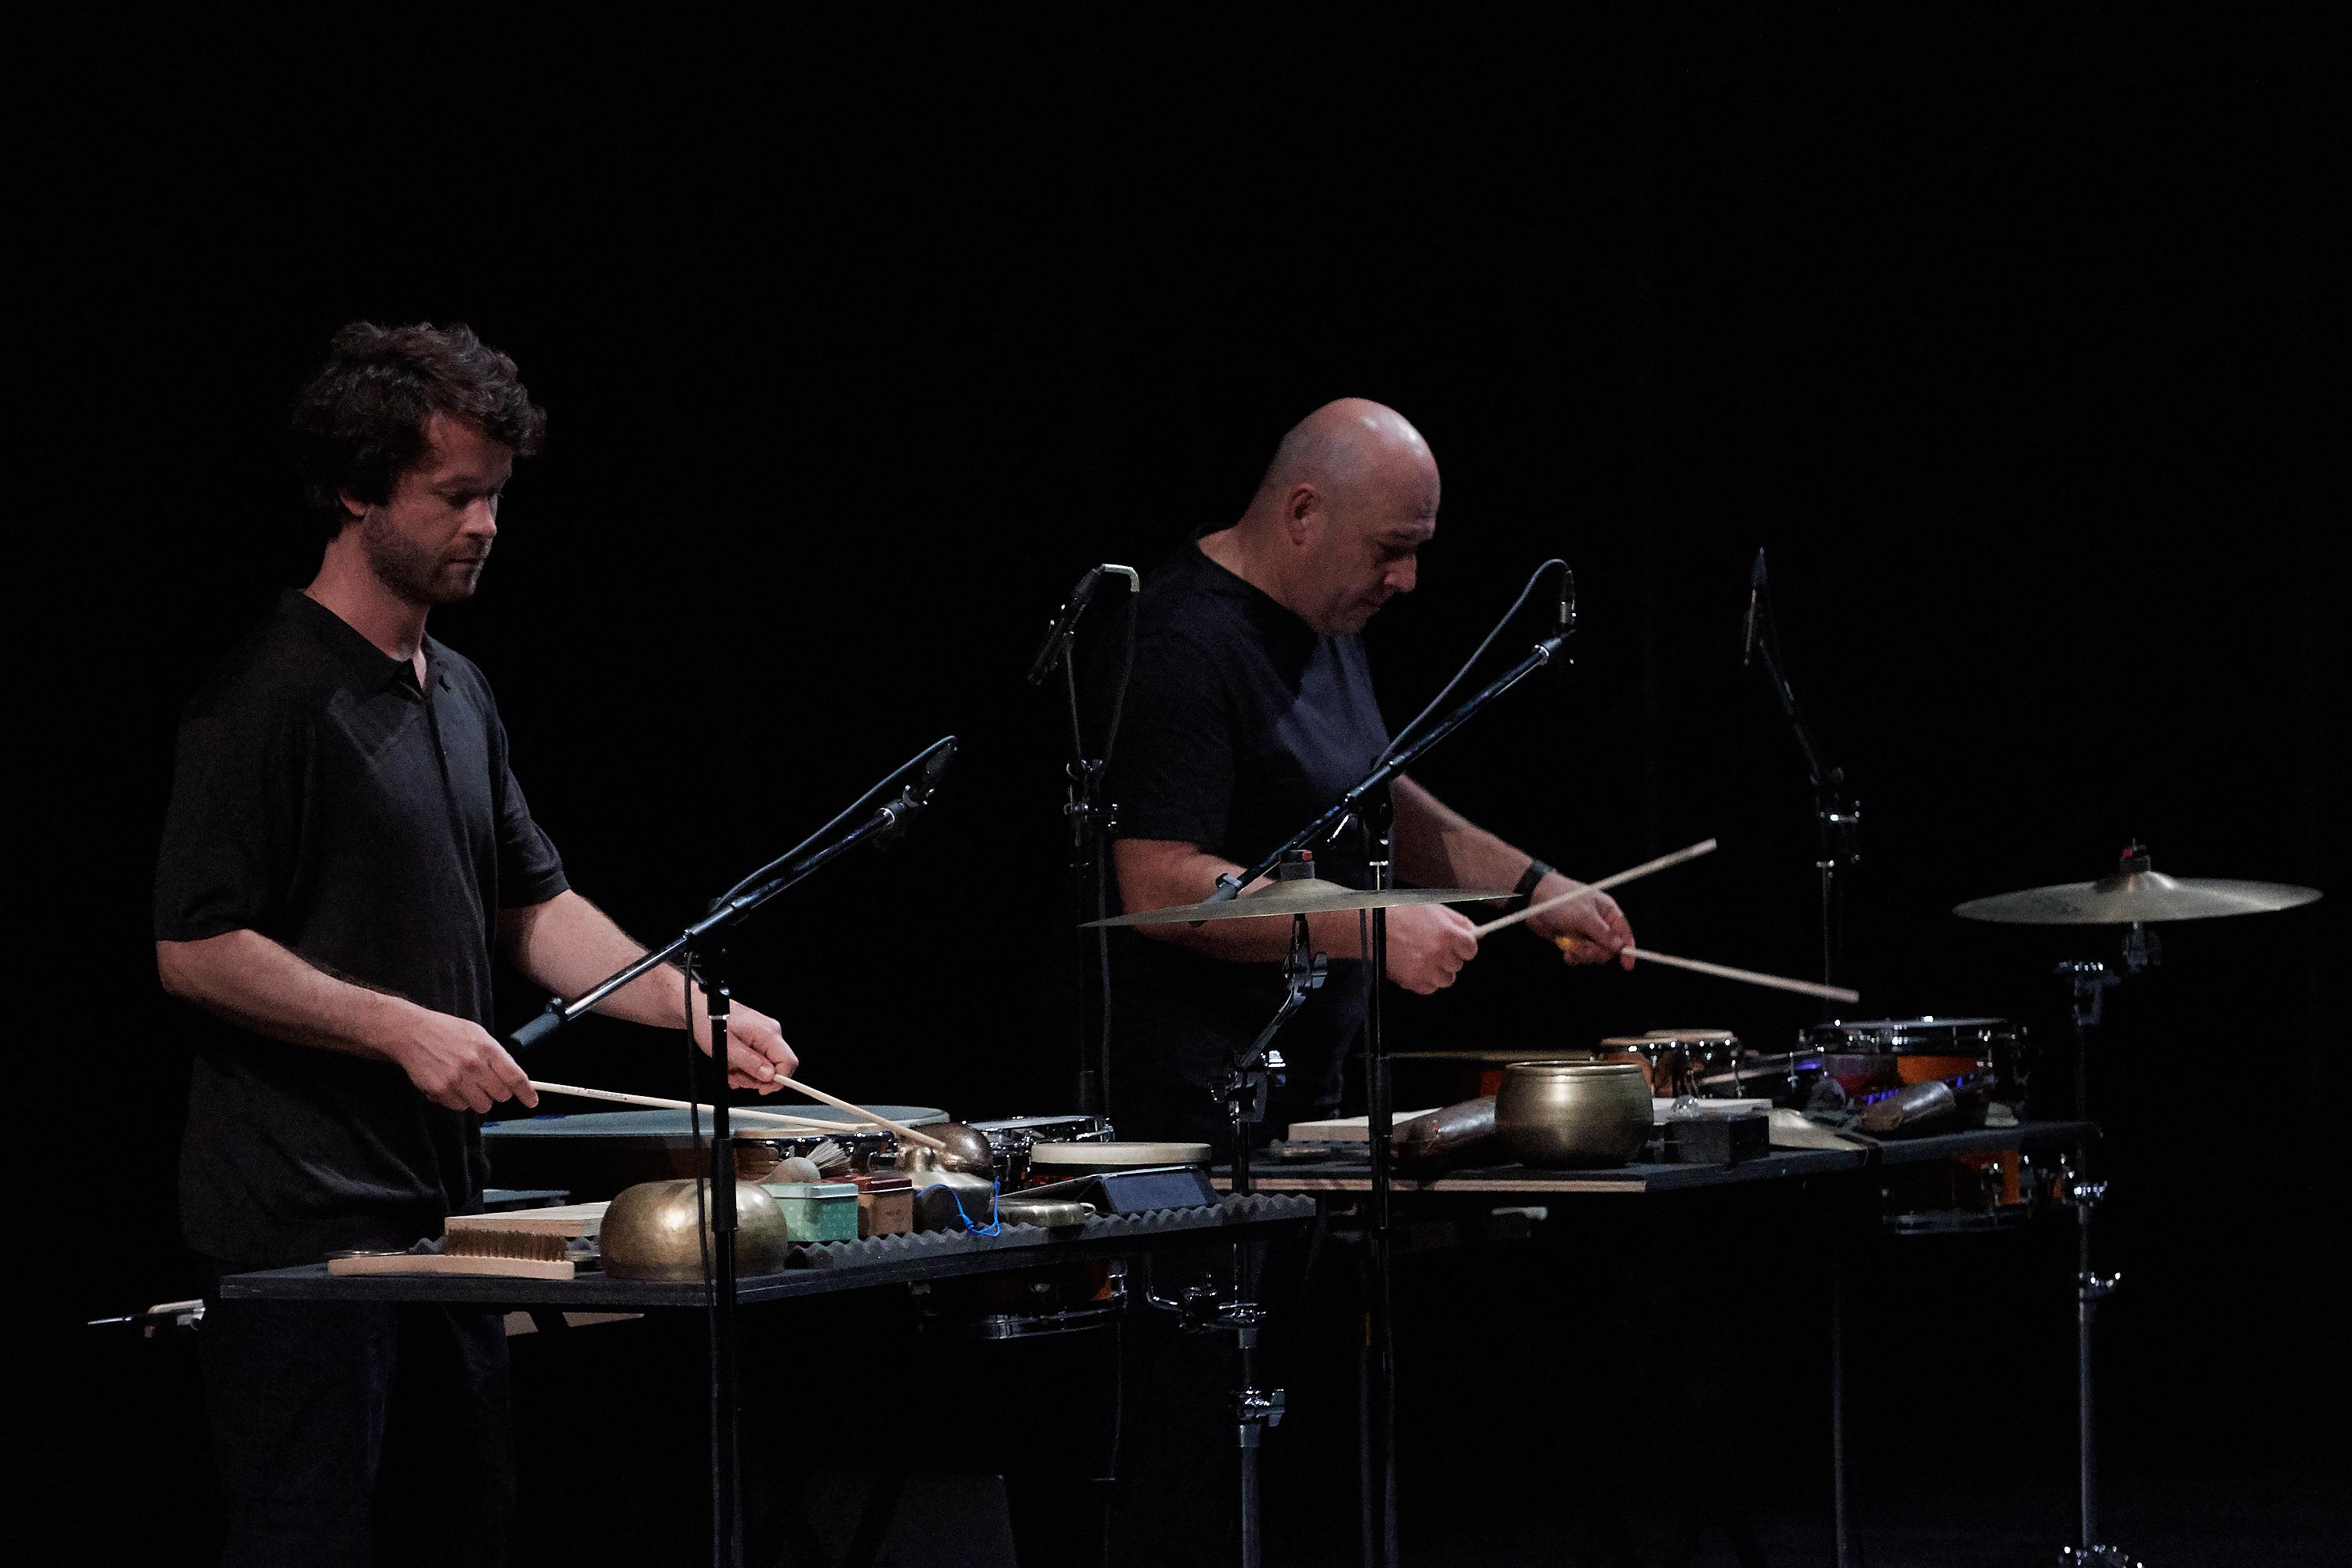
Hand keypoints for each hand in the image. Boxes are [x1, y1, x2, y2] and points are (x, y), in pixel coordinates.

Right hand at [391, 1010, 538, 1112]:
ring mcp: (456, 1080)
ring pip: (482, 1106)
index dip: (526, 1093)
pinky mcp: (439, 1091)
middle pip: (501, 1095)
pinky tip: (449, 1084)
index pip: (515, 1077)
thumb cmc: (447, 1032)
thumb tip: (513, 1079)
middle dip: (497, 1092)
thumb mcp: (477, 1034)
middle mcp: (474, 1065)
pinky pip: (460, 1107)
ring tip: (466, 1083)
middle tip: (486, 1083)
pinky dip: (458, 1100)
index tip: (531, 1101)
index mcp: (487, 1048)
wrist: (411, 1032)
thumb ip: (496, 1055)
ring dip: (478, 1098)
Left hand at [696, 998, 797, 1092]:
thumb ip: (749, 1062)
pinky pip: (757, 1062)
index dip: (778, 1080)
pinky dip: (744, 1068)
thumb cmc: (710, 1022)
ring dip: (746, 1074)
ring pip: (765, 1068)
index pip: (788, 1062)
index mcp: (768, 1033)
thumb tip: (769, 1076)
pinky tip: (731, 1064)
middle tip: (736, 1076)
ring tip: (730, 1067)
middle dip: (755, 1078)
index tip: (761, 1089)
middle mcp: (770, 1034)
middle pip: (776, 1068)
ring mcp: (764, 1037)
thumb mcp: (727, 1048)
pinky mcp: (757, 1041)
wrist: (701, 1010)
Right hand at [1383, 903, 1479, 994]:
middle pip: (1458, 965)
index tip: (1459, 944)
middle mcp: (1440, 954)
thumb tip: (1472, 931)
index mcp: (1447, 934)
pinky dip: (1425, 980)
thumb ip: (1457, 921)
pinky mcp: (1413, 982)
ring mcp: (1427, 970)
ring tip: (1424, 958)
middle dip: (1449, 957)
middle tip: (1434, 947)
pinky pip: (1429, 988)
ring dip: (1439, 971)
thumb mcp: (1433, 908)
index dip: (1464, 946)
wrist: (1371, 926)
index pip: (1471, 949)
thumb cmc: (1399, 913)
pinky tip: (1415, 966)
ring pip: (1446, 979)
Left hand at [1526, 873, 1634, 969]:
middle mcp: (1598, 923)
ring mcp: (1585, 933)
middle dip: (1597, 952)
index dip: (1628, 949)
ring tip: (1571, 947)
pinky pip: (1579, 957)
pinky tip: (1566, 952)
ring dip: (1583, 955)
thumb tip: (1620, 947)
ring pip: (1594, 955)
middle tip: (1585, 949)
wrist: (1534, 900)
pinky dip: (1574, 958)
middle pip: (1609, 949)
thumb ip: (1603, 933)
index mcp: (1607, 912)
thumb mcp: (1584, 916)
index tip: (1627, 965)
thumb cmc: (1561, 900)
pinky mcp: (1572, 941)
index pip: (1624, 933)